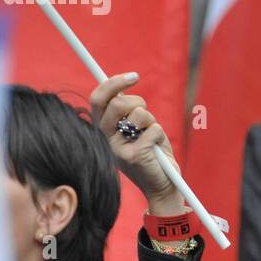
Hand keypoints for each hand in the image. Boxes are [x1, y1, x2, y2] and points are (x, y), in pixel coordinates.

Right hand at [89, 73, 183, 213]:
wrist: (161, 183)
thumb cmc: (150, 151)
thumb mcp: (136, 128)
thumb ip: (126, 111)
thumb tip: (121, 88)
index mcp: (102, 128)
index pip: (98, 99)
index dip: (114, 83)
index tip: (134, 76)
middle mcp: (104, 138)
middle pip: (119, 103)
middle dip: (139, 102)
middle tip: (146, 116)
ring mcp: (116, 148)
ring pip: (139, 114)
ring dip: (151, 121)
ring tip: (150, 137)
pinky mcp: (132, 156)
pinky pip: (153, 129)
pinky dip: (159, 135)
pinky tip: (155, 149)